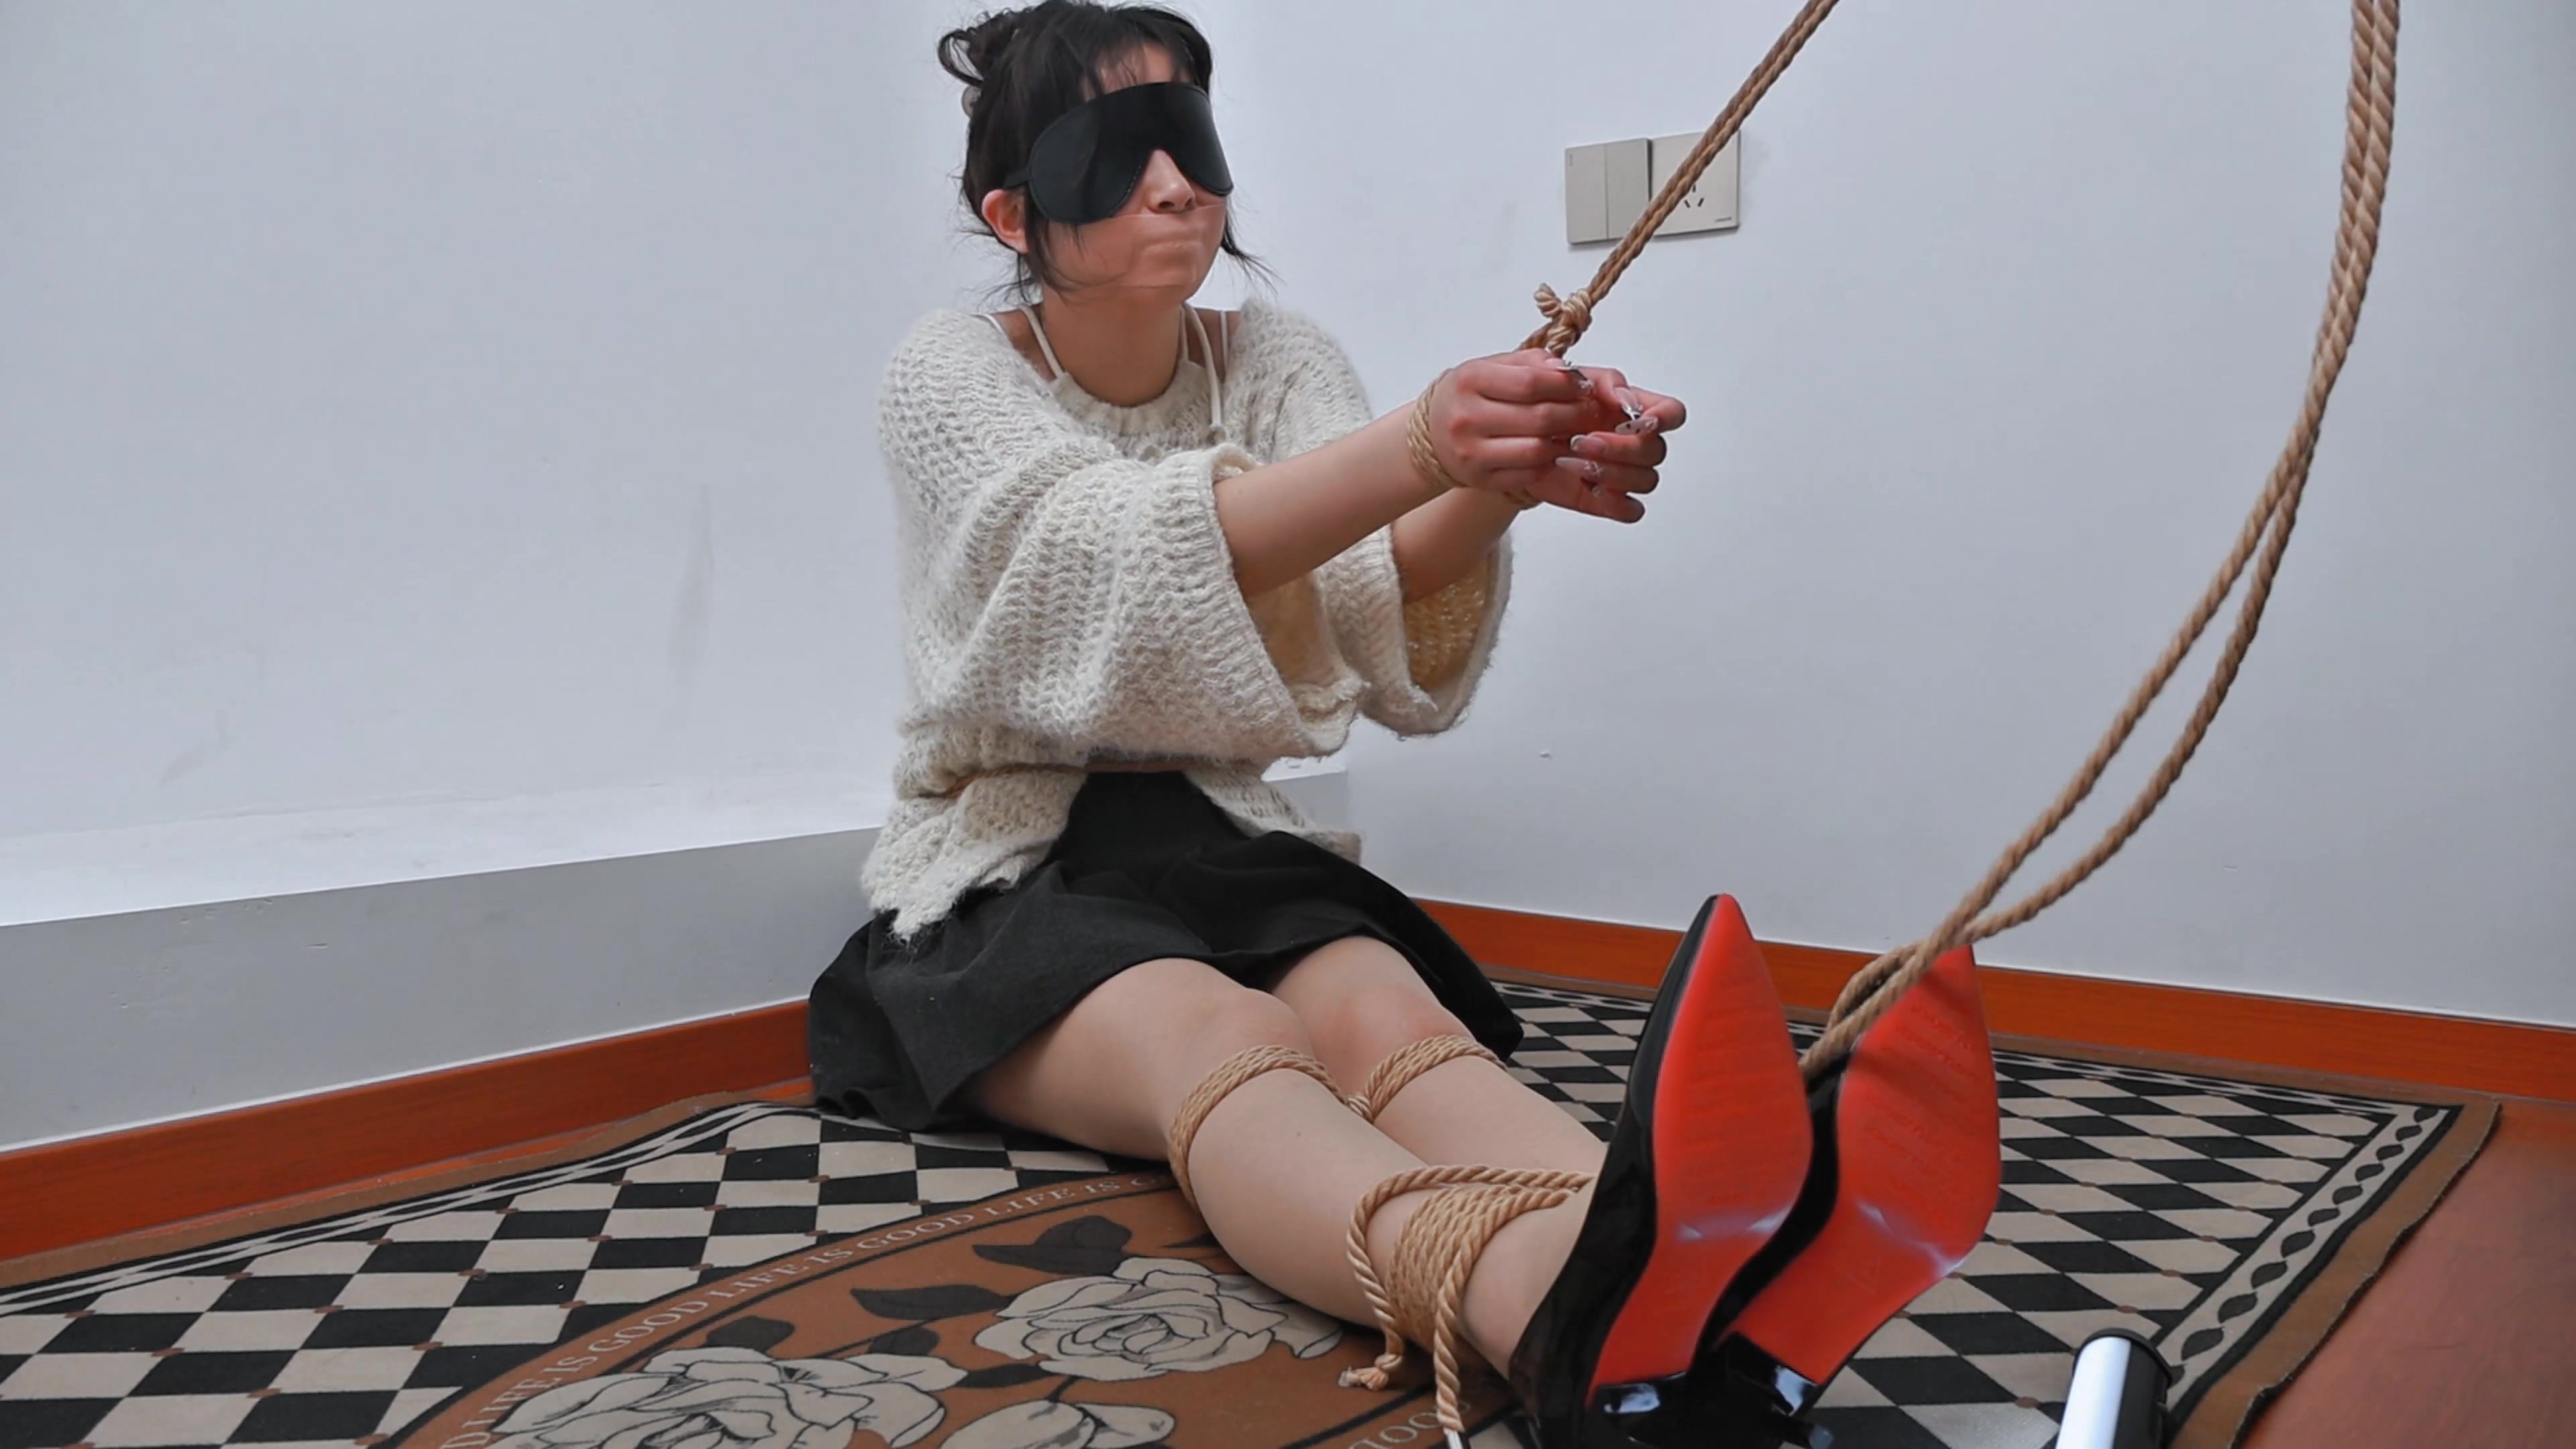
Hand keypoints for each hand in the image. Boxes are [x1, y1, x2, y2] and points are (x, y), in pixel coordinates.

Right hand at [1424, 352, 1686, 520]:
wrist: (1432, 434)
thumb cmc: (1471, 395)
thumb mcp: (1494, 367)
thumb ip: (1533, 363)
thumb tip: (1569, 370)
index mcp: (1471, 380)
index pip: (1531, 382)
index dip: (1566, 385)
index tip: (1585, 386)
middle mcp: (1467, 417)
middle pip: (1540, 417)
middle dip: (1575, 415)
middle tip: (1593, 412)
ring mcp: (1472, 452)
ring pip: (1538, 450)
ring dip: (1566, 442)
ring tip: (1577, 433)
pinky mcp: (1481, 479)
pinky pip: (1528, 473)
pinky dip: (1549, 463)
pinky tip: (1557, 453)